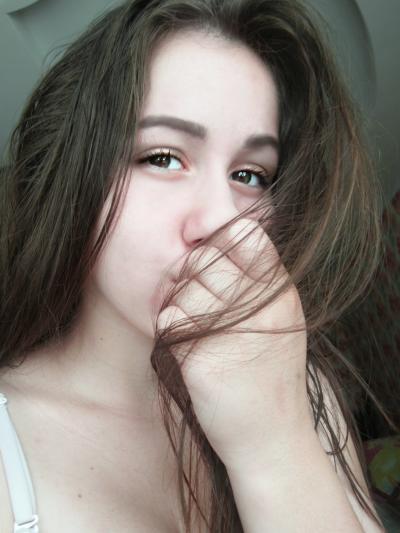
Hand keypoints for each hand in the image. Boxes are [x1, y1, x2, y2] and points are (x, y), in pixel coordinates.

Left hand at [157, 218, 310, 473]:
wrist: (272, 436)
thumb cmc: (270, 374)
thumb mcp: (281, 320)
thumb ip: (257, 283)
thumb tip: (217, 243)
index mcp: (280, 293)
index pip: (247, 236)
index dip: (222, 241)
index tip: (217, 260)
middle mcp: (259, 307)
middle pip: (205, 259)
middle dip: (193, 275)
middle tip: (201, 301)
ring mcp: (231, 332)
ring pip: (183, 290)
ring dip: (182, 307)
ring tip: (200, 332)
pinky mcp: (202, 359)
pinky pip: (170, 321)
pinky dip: (171, 330)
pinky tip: (189, 348)